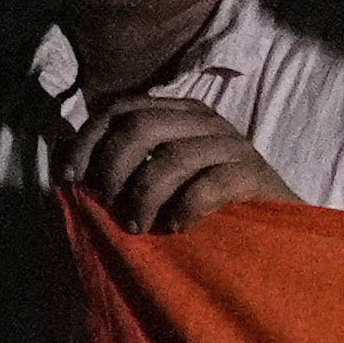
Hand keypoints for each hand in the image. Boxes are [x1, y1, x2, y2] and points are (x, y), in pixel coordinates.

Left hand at [76, 94, 291, 230]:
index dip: (88, 141)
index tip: (70, 179)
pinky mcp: (254, 175)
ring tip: (139, 226)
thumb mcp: (162, 179)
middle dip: (113, 168)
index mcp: (180, 113)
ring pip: (171, 157)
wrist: (278, 234)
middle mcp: (207, 121)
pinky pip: (206, 187)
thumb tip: (65, 157)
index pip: (121, 108)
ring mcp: (233, 146)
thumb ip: (125, 163)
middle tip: (111, 206)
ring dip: (144, 197)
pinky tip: (176, 228)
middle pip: (141, 125)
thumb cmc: (210, 209)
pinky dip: (182, 210)